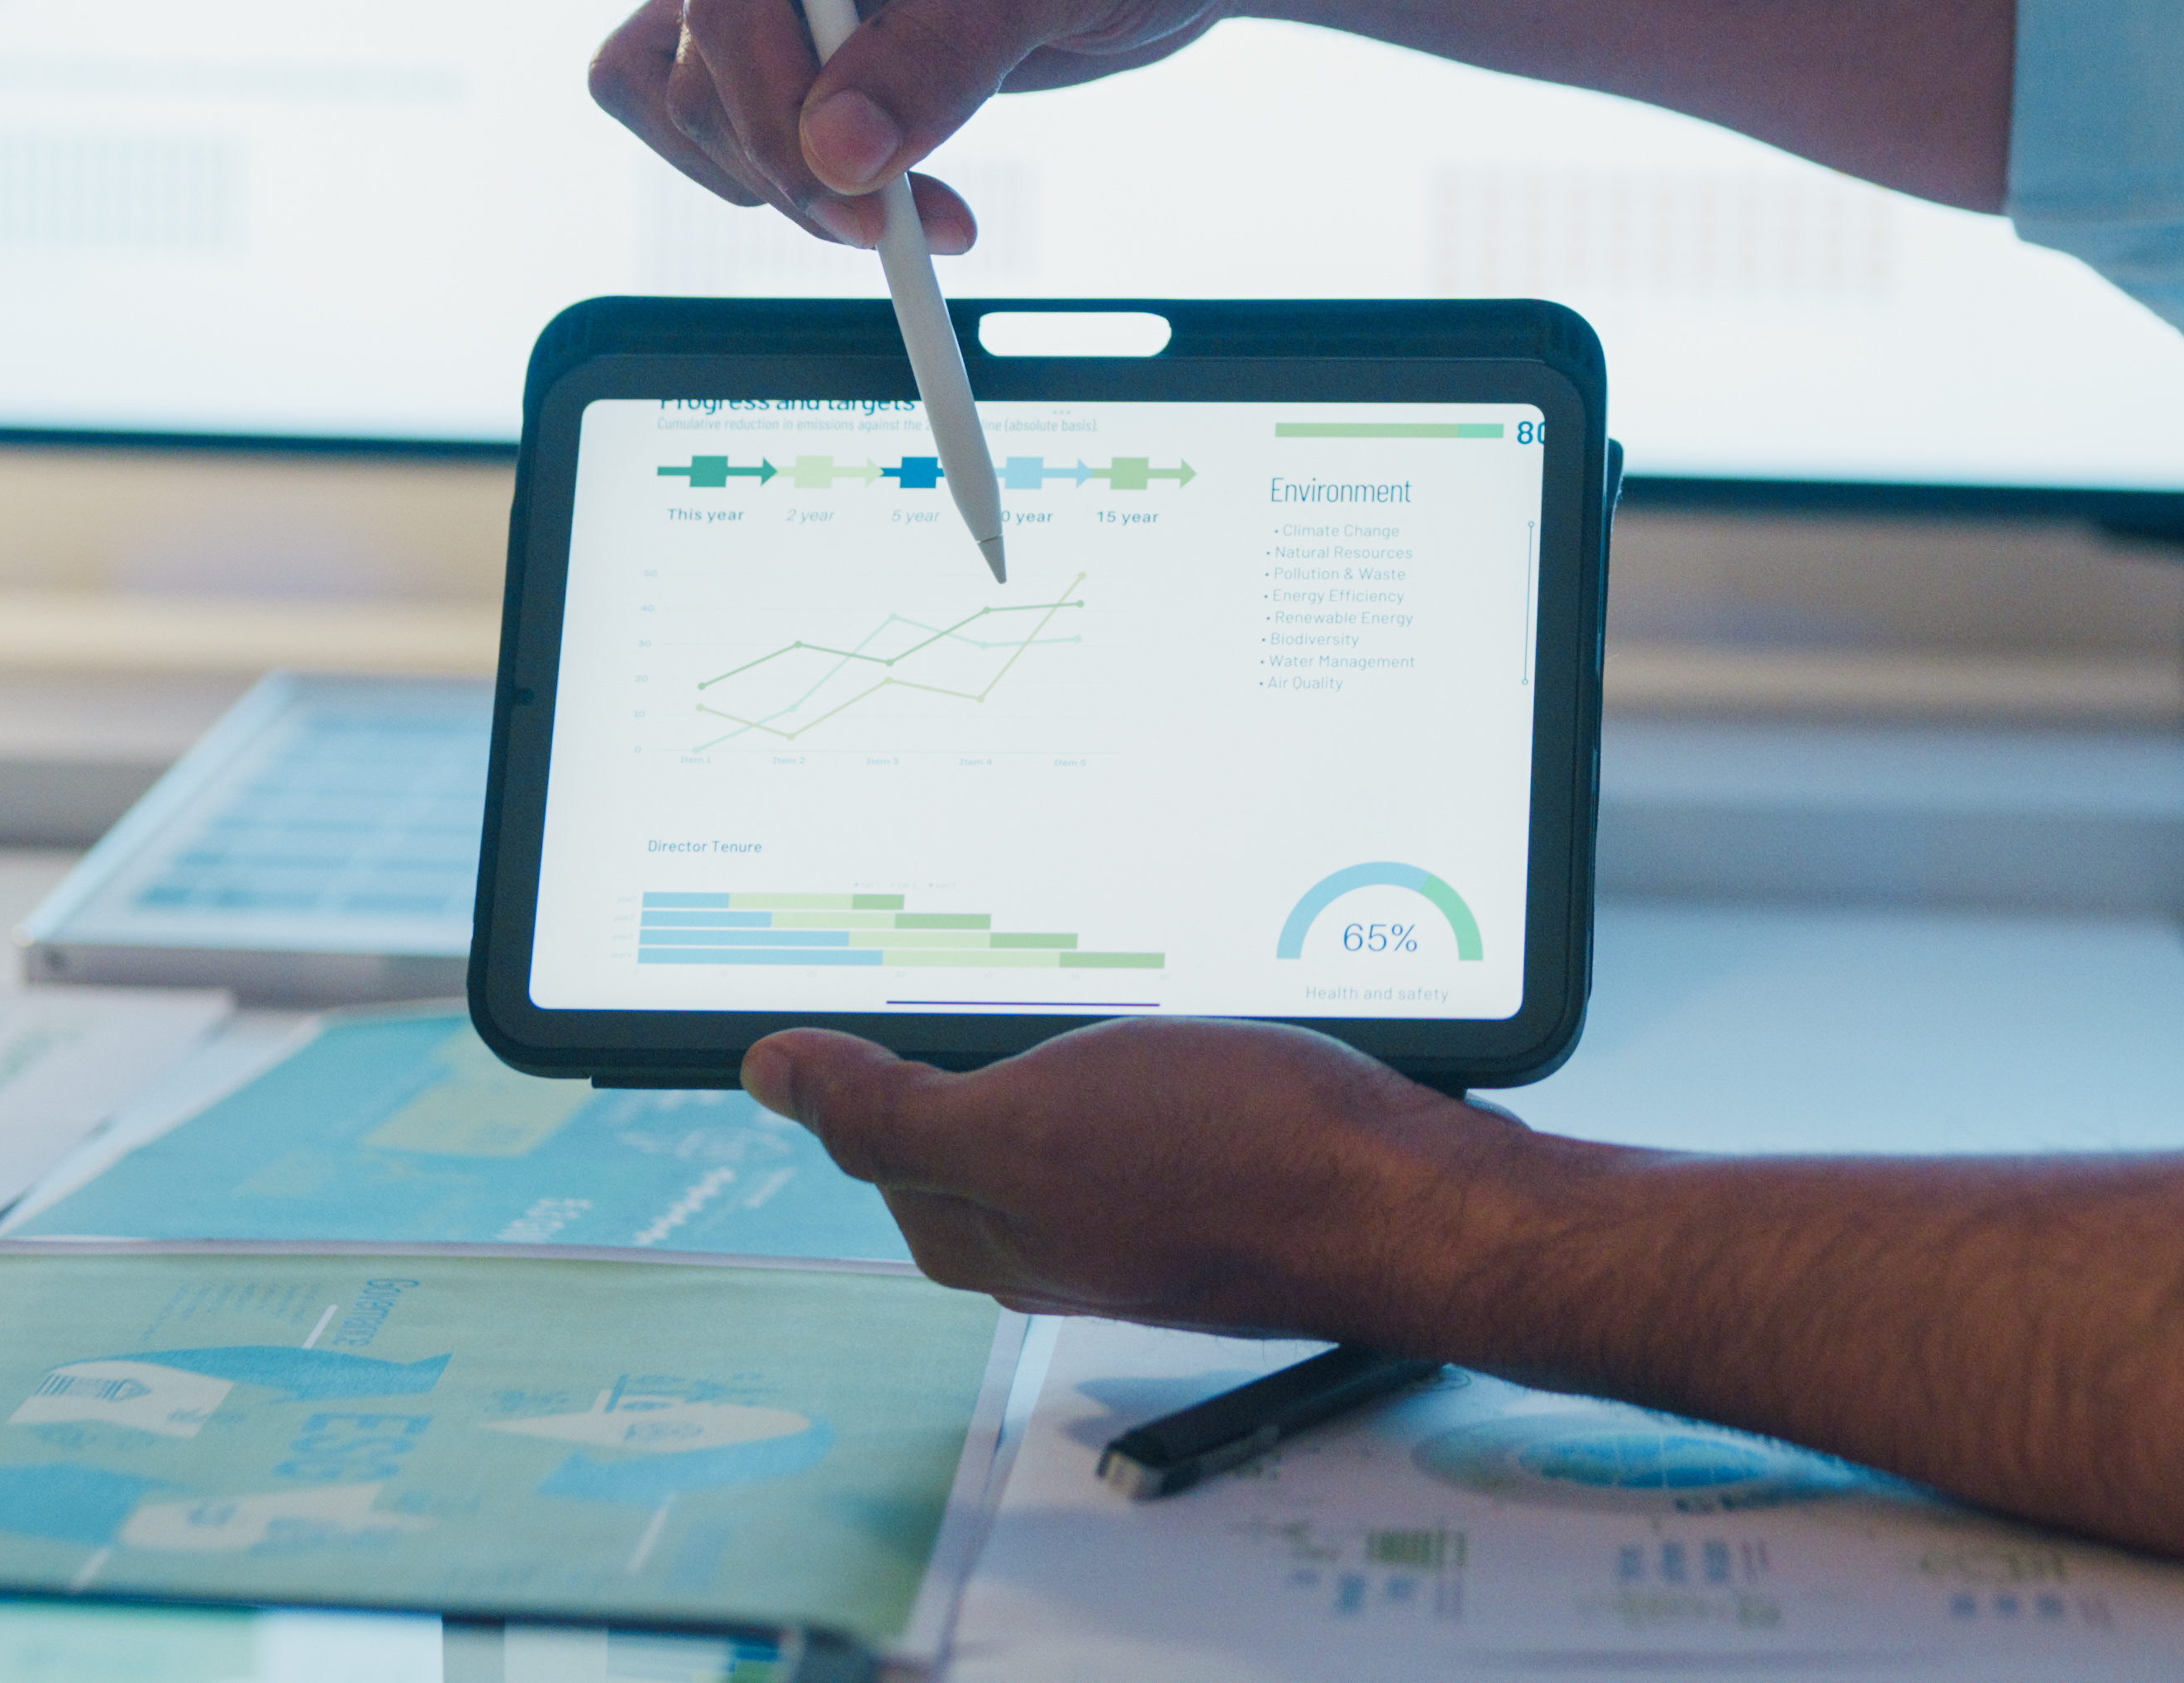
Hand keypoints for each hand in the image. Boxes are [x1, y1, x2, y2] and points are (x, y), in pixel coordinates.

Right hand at [588, 0, 1334, 252]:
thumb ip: (951, 49)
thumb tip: (837, 156)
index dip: (777, 109)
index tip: (859, 198)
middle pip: (701, 59)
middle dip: (790, 163)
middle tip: (904, 233)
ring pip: (701, 99)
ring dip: (786, 184)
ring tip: (920, 223)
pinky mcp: (834, 30)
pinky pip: (750, 117)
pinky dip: (802, 180)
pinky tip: (899, 207)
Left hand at [742, 1017, 1545, 1337]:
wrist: (1413, 1203)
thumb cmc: (1237, 1167)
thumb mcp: (1025, 1127)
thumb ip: (889, 1112)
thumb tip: (770, 1076)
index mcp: (987, 1231)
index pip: (874, 1140)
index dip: (857, 1061)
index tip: (864, 983)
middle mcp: (1059, 1235)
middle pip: (963, 1130)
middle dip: (955, 1046)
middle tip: (975, 948)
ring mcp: (1144, 1211)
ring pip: (1062, 1109)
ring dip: (1060, 1038)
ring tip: (1083, 967)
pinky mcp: (1222, 1178)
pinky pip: (1145, 1104)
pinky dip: (1140, 1051)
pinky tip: (1175, 1013)